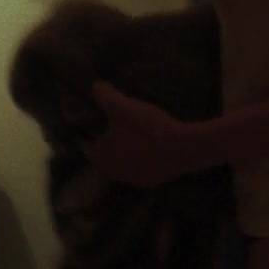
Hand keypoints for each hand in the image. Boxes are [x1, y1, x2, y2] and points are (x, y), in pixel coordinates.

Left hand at [79, 81, 209, 187]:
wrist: (182, 149)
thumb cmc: (147, 128)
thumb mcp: (124, 106)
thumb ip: (106, 96)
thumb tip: (94, 86)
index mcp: (101, 155)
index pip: (87, 145)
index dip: (91, 133)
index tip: (99, 122)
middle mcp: (112, 172)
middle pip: (105, 156)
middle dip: (109, 144)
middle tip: (119, 126)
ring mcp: (132, 179)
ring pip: (123, 164)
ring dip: (126, 153)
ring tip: (137, 135)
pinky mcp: (150, 182)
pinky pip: (140, 169)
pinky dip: (142, 160)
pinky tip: (152, 147)